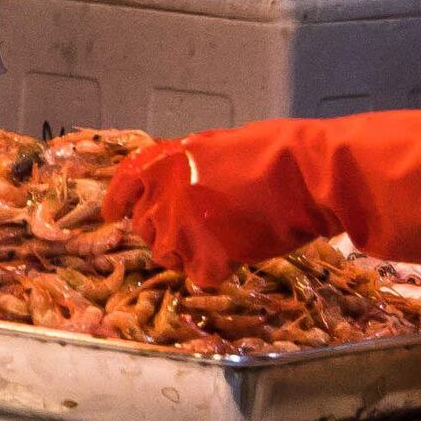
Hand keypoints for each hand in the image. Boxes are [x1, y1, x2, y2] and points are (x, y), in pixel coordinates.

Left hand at [107, 112, 420, 287]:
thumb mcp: (222, 145)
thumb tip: (182, 178)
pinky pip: (199, 275)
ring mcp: (183, 225)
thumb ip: (191, 165)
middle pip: (147, 226)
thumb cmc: (279, 153)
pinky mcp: (207, 255)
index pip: (126, 182)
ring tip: (222, 242)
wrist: (309, 175)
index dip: (118, 201)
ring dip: (190, 253)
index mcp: (168, 159)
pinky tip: (237, 255)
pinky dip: (217, 270)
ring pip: (168, 254)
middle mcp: (166, 192)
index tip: (111, 213)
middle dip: (166, 230)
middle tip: (196, 231)